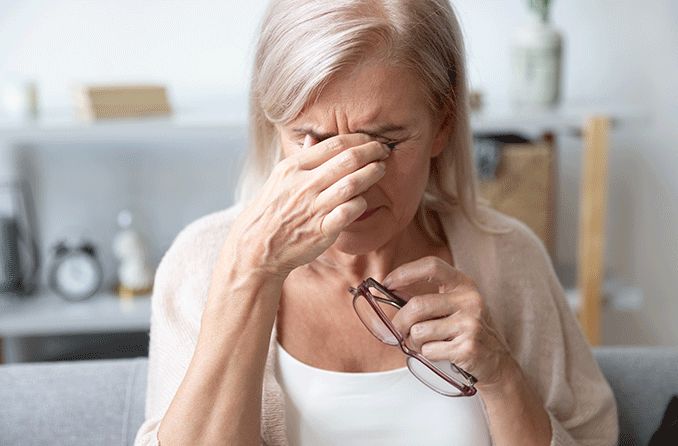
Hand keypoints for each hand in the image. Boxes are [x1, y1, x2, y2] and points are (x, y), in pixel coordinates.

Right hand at [224, 133, 390, 279]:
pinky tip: (364, 200)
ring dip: (371, 174)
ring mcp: (313, 208)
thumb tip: (312, 137)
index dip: (357, 139)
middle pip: (347, 160)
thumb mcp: (278, 179)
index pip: (333, 144)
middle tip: (383, 151)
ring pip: (351, 184)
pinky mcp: (321, 230)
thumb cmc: (270, 211)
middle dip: (371, 152)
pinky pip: (349, 212)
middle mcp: (303, 185)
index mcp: (293, 168)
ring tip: (380, 169)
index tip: (370, 140)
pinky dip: (360, 203)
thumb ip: (300, 158)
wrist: (257, 247)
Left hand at [383, 255, 516, 389]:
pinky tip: (441, 352)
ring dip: (414, 342)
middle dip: (400, 322)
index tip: (387, 283)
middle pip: (416, 305)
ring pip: (418, 331)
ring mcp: (470, 324)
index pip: (431, 266)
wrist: (497, 362)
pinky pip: (428, 350)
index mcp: (464, 284)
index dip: (405, 272)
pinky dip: (427, 354)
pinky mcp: (468, 348)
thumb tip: (390, 292)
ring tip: (427, 343)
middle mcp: (469, 300)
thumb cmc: (468, 331)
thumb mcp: (452, 307)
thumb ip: (425, 299)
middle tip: (399, 330)